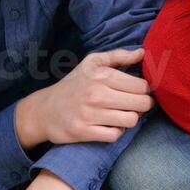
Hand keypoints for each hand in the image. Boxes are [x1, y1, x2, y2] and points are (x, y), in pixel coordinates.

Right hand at [14, 48, 153, 146]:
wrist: (43, 110)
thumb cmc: (73, 84)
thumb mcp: (92, 63)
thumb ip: (118, 56)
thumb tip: (142, 53)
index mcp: (102, 76)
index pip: (142, 86)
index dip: (146, 91)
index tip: (140, 93)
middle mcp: (96, 94)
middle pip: (141, 104)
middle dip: (143, 106)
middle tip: (136, 105)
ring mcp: (89, 114)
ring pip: (131, 120)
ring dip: (130, 119)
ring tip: (123, 115)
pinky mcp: (83, 132)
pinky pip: (114, 135)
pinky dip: (116, 132)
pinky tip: (111, 126)